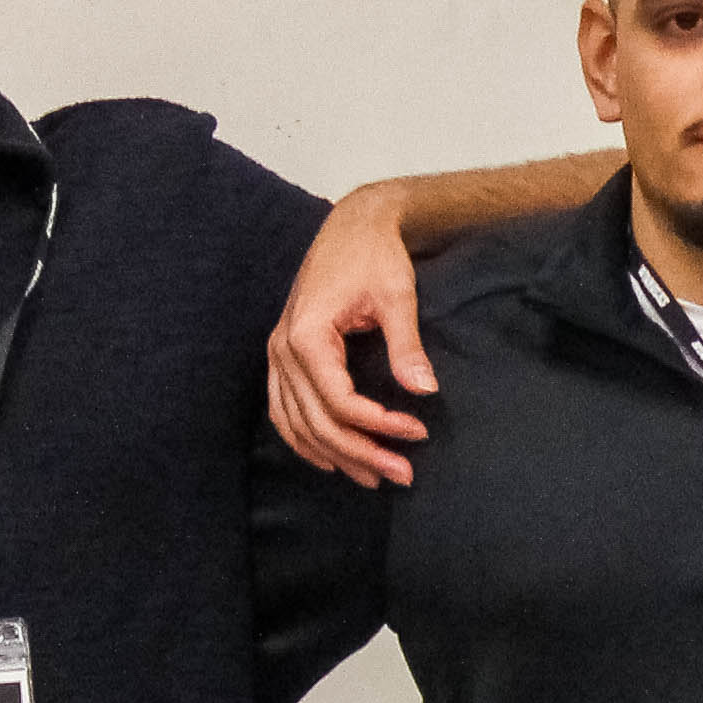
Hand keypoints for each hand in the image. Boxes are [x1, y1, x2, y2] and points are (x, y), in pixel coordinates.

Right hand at [269, 185, 435, 489]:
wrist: (353, 224)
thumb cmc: (374, 255)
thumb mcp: (397, 296)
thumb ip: (407, 345)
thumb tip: (425, 390)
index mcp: (307, 336)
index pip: (339, 402)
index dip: (378, 426)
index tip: (417, 432)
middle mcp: (283, 349)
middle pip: (317, 421)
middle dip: (361, 453)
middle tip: (403, 475)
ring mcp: (277, 353)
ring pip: (296, 423)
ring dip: (334, 454)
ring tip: (373, 478)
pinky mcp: (283, 354)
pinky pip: (283, 408)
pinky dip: (304, 438)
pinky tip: (331, 458)